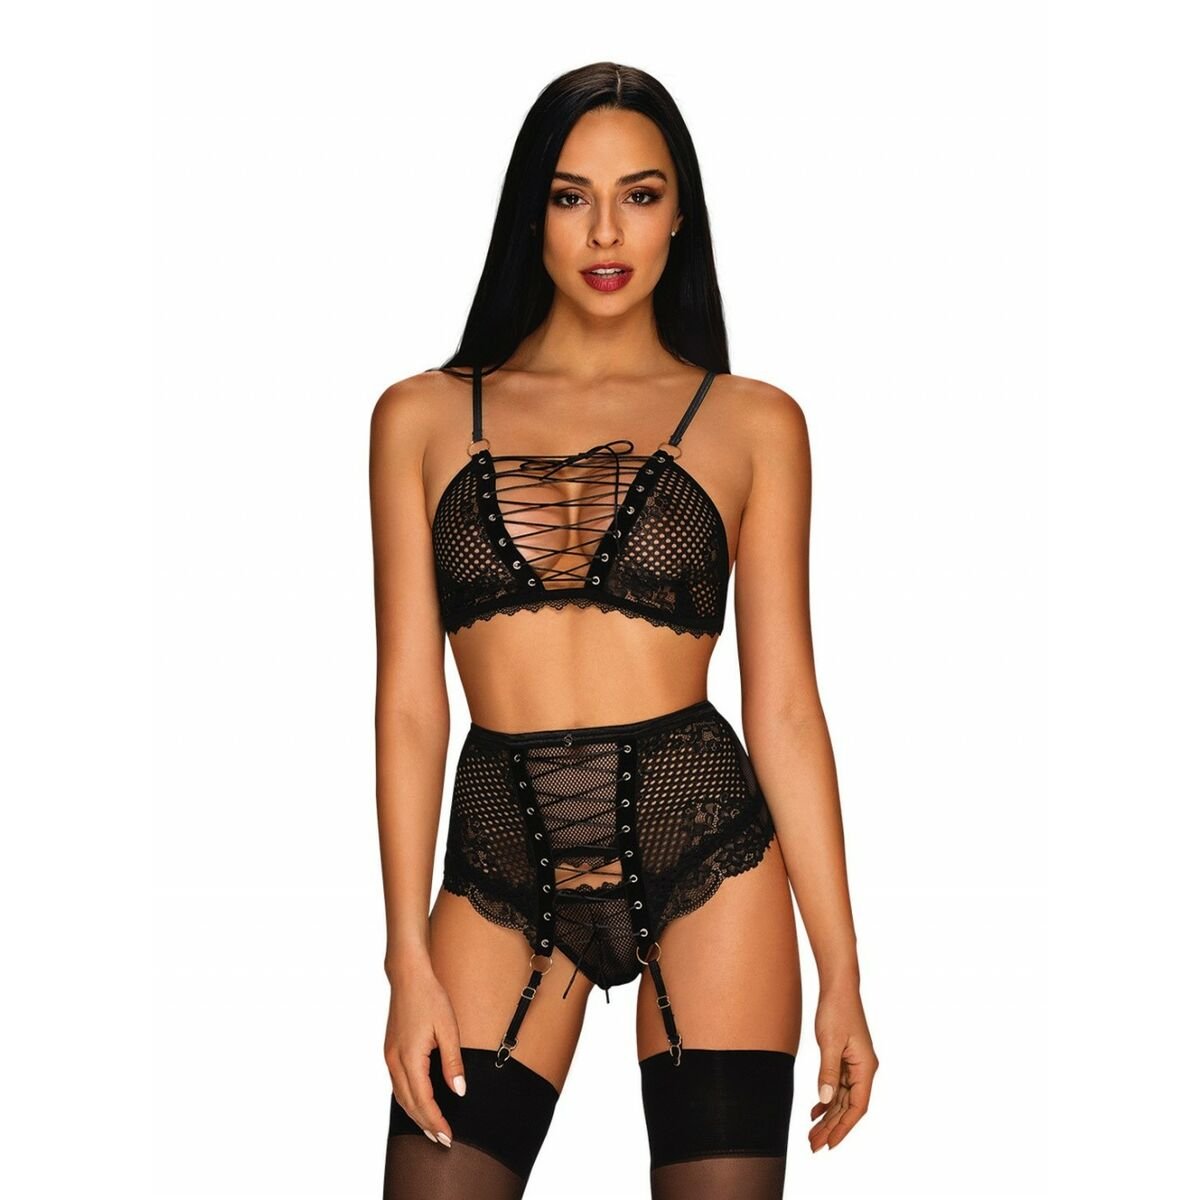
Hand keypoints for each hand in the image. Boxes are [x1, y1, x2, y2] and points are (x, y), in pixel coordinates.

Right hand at [383, 956, 468, 1148]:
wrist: (408, 976)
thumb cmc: (430, 998)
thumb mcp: (448, 1028)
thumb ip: (453, 1062)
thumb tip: (459, 1091)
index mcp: (410, 1057)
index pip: (423, 1100)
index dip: (436, 1120)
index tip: (448, 1136)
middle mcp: (395, 1061)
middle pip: (409, 1104)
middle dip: (425, 1124)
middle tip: (443, 1141)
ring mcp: (389, 1056)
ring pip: (400, 1096)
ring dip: (415, 1115)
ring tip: (432, 1128)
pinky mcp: (390, 1051)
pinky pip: (397, 1085)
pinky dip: (408, 1100)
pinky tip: (418, 1104)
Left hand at [809, 984, 878, 1150]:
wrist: (838, 987)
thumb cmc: (837, 1010)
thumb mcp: (830, 1042)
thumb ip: (827, 1072)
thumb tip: (824, 1100)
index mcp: (866, 1068)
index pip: (857, 1107)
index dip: (844, 1127)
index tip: (830, 1144)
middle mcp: (863, 1070)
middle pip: (848, 1107)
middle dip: (832, 1127)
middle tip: (813, 1145)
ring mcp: (854, 1066)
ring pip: (841, 1099)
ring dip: (827, 1117)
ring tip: (811, 1134)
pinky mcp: (845, 1060)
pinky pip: (837, 1087)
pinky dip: (826, 1100)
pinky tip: (814, 1112)